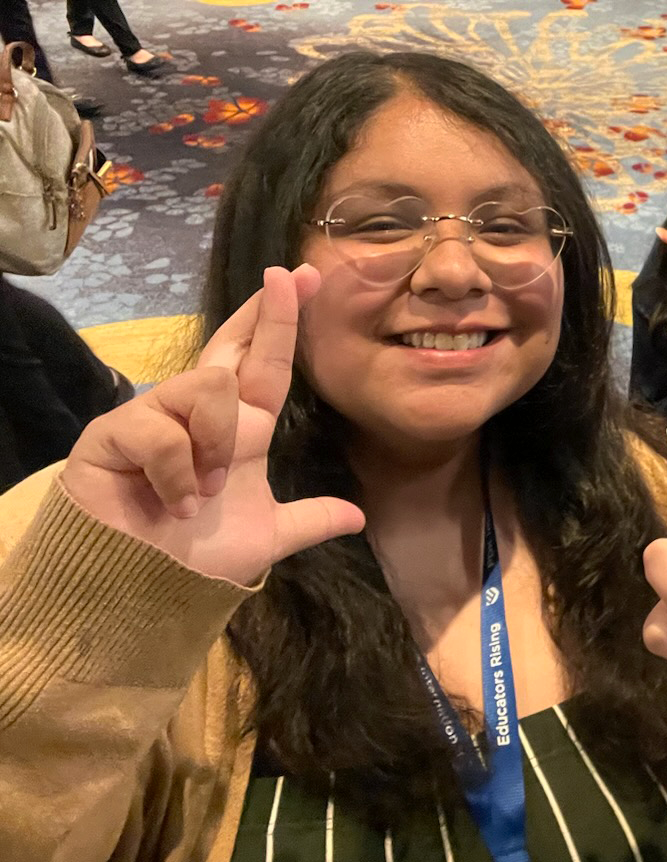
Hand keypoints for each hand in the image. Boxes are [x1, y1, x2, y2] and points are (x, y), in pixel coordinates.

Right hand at [59, 265, 364, 586]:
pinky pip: (163, 433)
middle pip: (230, 347)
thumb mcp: (266, 536)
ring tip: (207, 491)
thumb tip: (357, 515)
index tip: (306, 276)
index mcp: (239, 427)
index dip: (282, 321)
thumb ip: (309, 520)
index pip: (265, 363)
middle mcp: (199, 411)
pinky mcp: (114, 432)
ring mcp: (155, 415)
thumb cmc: (195, 553)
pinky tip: (173, 503)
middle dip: (262, 312)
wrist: (143, 585)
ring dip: (216, 444)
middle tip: (287, 277)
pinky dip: (178, 475)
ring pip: (209, 388)